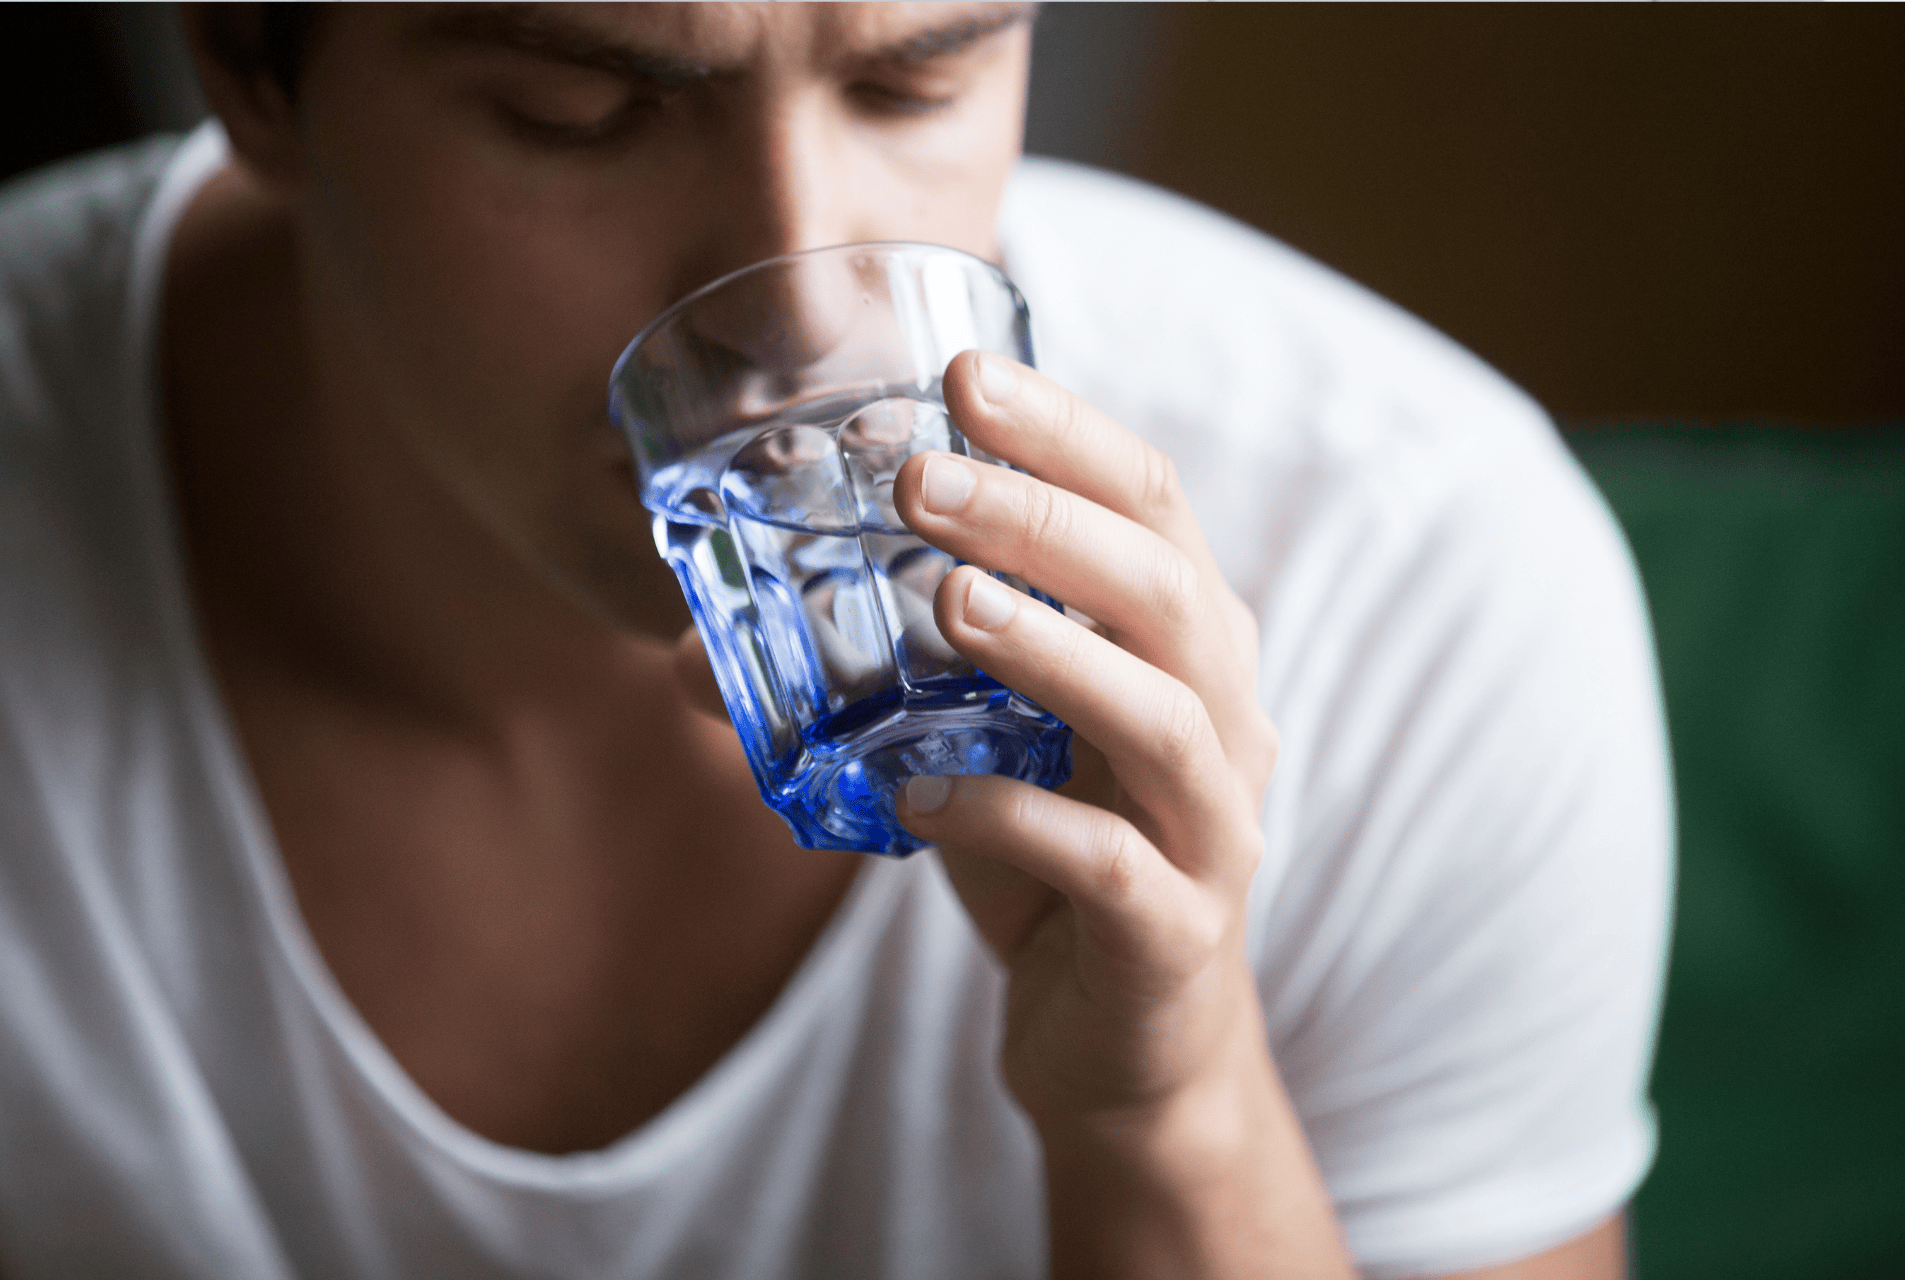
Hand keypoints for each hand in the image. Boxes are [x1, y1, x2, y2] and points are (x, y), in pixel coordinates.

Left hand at [892, 351, 1349, 1276]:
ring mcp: (1212, 828)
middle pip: (1164, 588)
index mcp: (1184, 647)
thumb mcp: (973, 750)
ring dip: (1049, 647)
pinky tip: (915, 798)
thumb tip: (683, 648)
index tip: (963, 373)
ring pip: (1159, 714)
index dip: (1067, 433)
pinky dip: (1006, 822)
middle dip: (1046, 520)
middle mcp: (1223, 721)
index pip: (1150, 505)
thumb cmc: (1049, 866)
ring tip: (944, 601)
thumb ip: (879, 682)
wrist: (1129, 1048)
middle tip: (925, 475)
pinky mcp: (1173, 930)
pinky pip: (1103, 864)